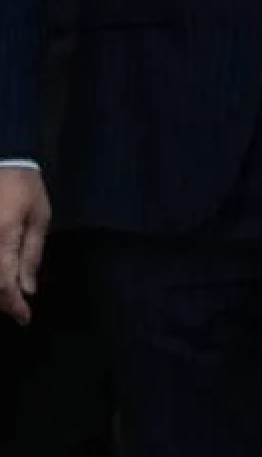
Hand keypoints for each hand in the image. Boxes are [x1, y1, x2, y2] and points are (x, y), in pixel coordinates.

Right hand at [0, 168, 48, 325]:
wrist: (5, 162)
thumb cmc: (26, 189)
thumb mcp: (39, 220)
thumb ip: (31, 255)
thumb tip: (28, 289)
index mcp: (3, 236)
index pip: (4, 282)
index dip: (13, 305)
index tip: (24, 318)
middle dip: (2, 301)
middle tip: (18, 311)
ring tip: (10, 298)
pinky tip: (2, 280)